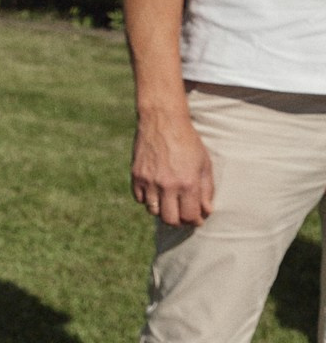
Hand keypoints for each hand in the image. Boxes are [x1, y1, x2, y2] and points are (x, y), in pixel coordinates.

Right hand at [133, 106, 214, 227]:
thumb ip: (206, 189)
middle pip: (170, 219)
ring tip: (170, 203)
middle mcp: (167, 185)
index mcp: (187, 183)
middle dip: (179, 221)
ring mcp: (149, 181)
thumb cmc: (188, 141)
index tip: (197, 218)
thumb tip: (206, 210)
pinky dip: (148, 200)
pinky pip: (140, 198)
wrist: (162, 121)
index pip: (190, 216)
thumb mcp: (204, 164)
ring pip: (153, 211)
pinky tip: (156, 192)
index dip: (195, 221)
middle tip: (183, 215)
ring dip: (163, 210)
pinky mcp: (136, 175)